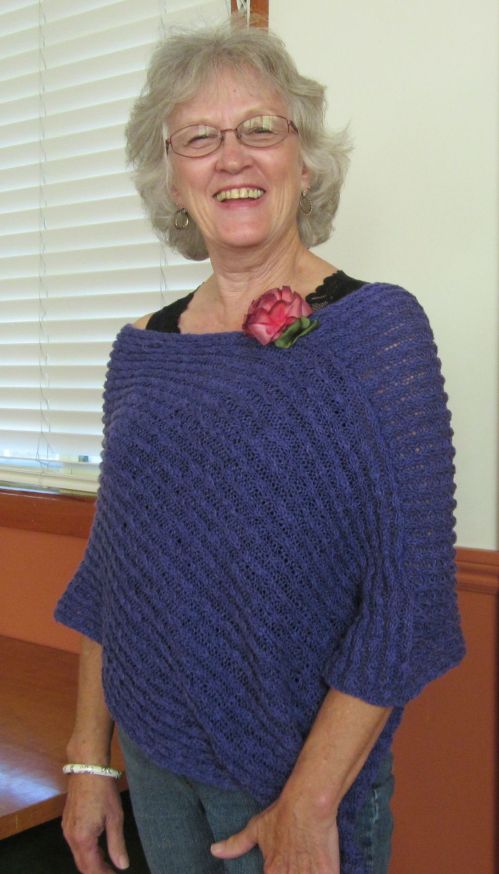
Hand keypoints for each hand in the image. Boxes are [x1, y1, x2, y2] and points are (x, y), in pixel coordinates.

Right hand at [62, 775, 128, 872]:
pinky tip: (98, 848)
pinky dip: (86, 851)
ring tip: (108, 863)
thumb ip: (117, 844)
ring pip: (78, 855)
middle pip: (82, 865)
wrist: (88, 768)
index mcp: (83, 839)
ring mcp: (67, 829)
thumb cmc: (104, 791)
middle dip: (97, 871)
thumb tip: (122, 866)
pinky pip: (75, 844)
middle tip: (112, 871)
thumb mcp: (115, 818)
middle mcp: (71, 837)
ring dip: (92, 862)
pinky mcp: (67, 821)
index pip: (92, 868)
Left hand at [210, 791, 340, 873]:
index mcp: (272, 872)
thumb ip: (236, 844)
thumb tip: (214, 851)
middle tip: (293, 865)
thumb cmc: (282, 815)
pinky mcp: (327, 873)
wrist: (307, 804)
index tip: (279, 868)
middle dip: (292, 873)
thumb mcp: (256, 828)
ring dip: (306, 873)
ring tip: (303, 866)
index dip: (277, 872)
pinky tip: (321, 868)